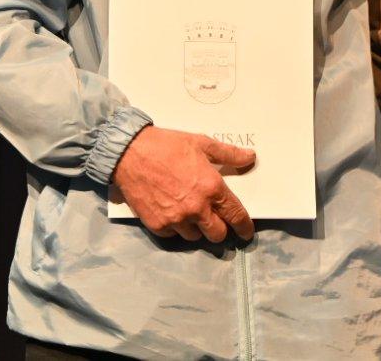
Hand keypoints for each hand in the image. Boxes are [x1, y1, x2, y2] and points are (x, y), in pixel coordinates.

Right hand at [111, 125, 255, 242]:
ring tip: (190, 213)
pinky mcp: (157, 225)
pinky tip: (172, 213)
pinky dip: (175, 227)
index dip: (244, 227)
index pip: (235, 215)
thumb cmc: (168, 145)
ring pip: (195, 237)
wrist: (130, 152)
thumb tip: (250, 158)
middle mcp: (196, 208)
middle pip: (217, 234)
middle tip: (214, 220)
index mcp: (211, 188)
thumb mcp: (202, 143)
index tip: (246, 232)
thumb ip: (228, 154)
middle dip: (219, 229)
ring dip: (196, 228)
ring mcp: (176, 219)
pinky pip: (173, 235)